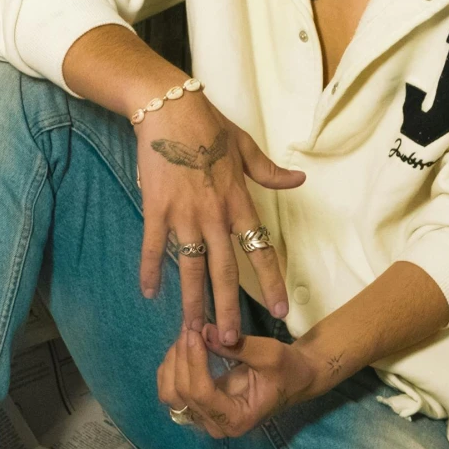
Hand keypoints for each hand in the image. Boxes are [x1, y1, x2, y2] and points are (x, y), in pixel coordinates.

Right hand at [136, 93, 304, 345]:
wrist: (170, 108)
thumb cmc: (209, 126)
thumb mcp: (247, 147)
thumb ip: (270, 172)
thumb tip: (299, 179)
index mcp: (240, 203)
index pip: (261, 250)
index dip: (272, 282)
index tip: (281, 310)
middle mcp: (215, 215)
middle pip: (225, 271)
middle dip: (228, 308)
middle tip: (231, 340)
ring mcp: (184, 215)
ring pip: (191, 267)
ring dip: (192, 301)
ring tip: (194, 330)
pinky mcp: (156, 210)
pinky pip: (153, 247)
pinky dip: (150, 270)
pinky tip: (149, 293)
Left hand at [157, 324, 317, 437]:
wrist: (293, 378)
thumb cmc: (287, 369)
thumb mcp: (270, 354)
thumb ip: (237, 346)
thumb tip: (204, 331)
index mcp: (236, 419)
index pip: (202, 394)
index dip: (193, 361)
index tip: (195, 332)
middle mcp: (216, 425)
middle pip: (181, 393)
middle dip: (182, 356)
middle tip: (191, 326)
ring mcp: (204, 418)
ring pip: (170, 393)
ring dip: (173, 361)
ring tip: (187, 334)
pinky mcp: (197, 407)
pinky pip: (171, 389)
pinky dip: (172, 365)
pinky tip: (185, 346)